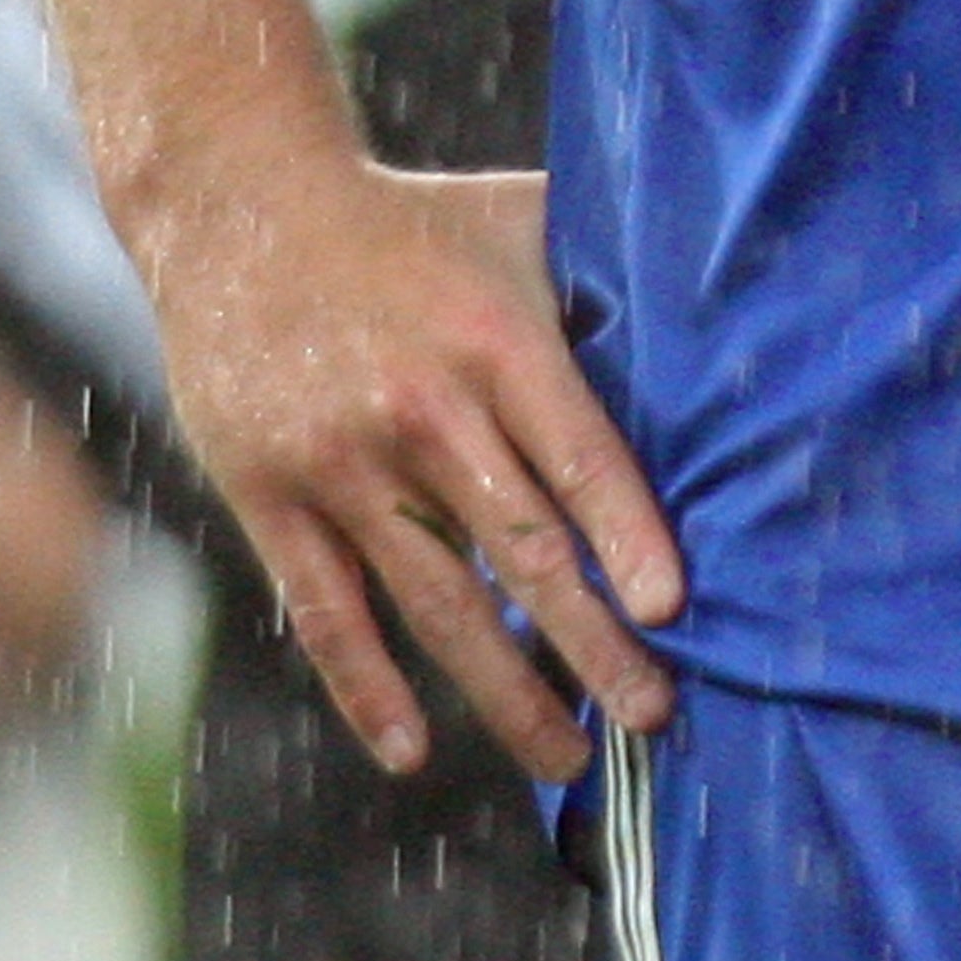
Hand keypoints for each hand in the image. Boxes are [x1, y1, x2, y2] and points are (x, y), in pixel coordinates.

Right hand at [145, 155, 680, 783]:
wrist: (241, 207)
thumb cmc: (411, 223)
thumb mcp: (516, 221)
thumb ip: (600, 279)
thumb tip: (719, 324)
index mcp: (494, 340)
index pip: (578, 455)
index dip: (627, 535)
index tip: (671, 610)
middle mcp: (419, 410)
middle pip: (522, 551)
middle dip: (593, 645)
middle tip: (653, 716)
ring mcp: (338, 464)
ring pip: (435, 603)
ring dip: (504, 691)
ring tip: (566, 754)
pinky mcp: (269, 498)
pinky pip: (327, 611)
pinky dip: (368, 688)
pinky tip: (413, 749)